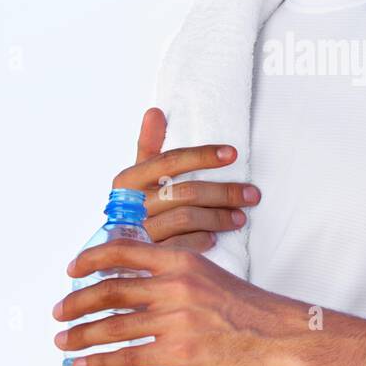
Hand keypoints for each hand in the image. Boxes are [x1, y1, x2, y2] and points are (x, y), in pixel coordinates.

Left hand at [51, 241, 299, 365]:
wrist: (279, 335)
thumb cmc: (247, 309)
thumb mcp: (209, 276)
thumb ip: (175, 276)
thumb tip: (141, 285)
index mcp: (181, 261)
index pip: (123, 251)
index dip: (90, 259)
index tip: (72, 270)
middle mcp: (174, 285)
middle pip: (110, 289)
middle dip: (76, 302)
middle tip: (58, 312)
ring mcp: (175, 319)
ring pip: (113, 325)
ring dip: (81, 334)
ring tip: (63, 342)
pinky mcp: (179, 350)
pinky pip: (129, 356)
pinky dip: (100, 362)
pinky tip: (84, 365)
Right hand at [112, 107, 260, 251]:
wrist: (114, 249)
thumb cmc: (134, 206)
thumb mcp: (137, 175)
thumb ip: (148, 145)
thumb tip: (155, 111)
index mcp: (129, 180)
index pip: (171, 161)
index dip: (203, 155)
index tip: (233, 154)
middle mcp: (132, 204)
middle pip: (186, 191)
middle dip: (224, 192)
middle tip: (251, 195)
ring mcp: (139, 231)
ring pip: (187, 218)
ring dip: (219, 217)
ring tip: (240, 217)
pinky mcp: (149, 254)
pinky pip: (181, 245)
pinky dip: (201, 240)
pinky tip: (214, 238)